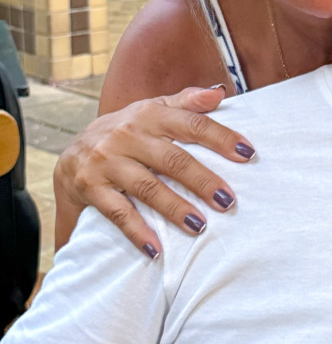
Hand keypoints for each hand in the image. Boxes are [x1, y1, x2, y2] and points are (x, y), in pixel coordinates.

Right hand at [53, 87, 255, 257]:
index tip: (248, 154)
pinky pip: (118, 212)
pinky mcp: (90, 187)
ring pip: (147, 187)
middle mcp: (127, 135)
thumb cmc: (126, 133)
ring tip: (199, 226)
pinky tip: (157, 250)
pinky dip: (138, 232)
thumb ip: (186, 102)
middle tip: (228, 200)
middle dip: (202, 180)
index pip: (191, 124)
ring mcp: (107, 161)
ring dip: (175, 208)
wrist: (71, 155)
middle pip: (172, 159)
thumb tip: (218, 93)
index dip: (221, 138)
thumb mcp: (152, 110)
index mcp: (149, 114)